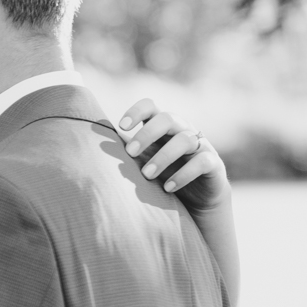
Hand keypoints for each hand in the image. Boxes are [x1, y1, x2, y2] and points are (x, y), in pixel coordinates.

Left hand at [118, 99, 230, 213]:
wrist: (196, 199)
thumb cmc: (162, 174)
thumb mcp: (142, 161)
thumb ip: (125, 151)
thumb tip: (93, 145)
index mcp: (162, 126)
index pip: (151, 106)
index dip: (137, 111)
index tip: (122, 126)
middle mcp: (183, 130)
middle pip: (168, 118)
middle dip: (147, 135)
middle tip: (130, 153)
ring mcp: (201, 145)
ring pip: (185, 139)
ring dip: (162, 157)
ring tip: (146, 176)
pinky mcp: (213, 164)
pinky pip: (202, 162)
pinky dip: (183, 175)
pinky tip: (167, 188)